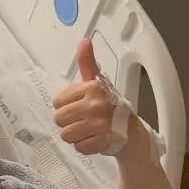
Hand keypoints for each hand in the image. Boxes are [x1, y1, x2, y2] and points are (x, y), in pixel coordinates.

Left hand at [53, 40, 128, 156]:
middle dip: (68, 122)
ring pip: (66, 135)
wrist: (131, 132)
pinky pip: (79, 147)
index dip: (66, 106)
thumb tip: (84, 42)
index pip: (57, 101)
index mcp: (92, 88)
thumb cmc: (112, 106)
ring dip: (76, 136)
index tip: (79, 106)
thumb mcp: (98, 82)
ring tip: (88, 130)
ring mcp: (99, 124)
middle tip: (83, 120)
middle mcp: (95, 104)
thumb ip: (87, 62)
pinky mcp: (102, 141)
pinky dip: (85, 146)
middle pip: (59, 119)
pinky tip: (94, 139)